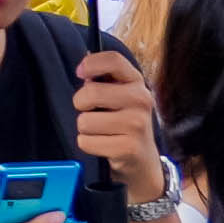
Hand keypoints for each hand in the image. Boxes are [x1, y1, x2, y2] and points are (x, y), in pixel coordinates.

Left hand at [68, 41, 159, 189]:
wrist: (142, 162)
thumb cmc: (124, 124)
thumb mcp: (120, 97)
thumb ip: (103, 81)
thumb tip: (83, 71)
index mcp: (136, 82)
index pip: (113, 60)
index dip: (90, 64)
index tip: (81, 73)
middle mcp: (141, 100)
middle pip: (91, 92)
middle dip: (81, 104)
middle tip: (92, 112)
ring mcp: (137, 124)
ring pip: (85, 121)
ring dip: (86, 129)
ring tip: (102, 132)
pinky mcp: (128, 148)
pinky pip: (86, 142)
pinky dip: (88, 145)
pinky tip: (104, 146)